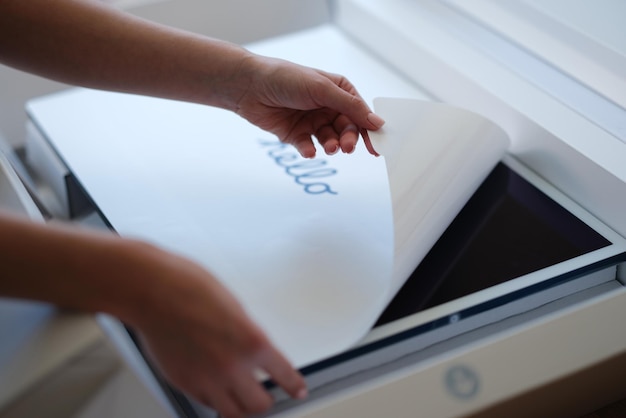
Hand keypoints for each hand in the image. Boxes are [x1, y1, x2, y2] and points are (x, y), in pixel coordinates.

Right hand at [125, 243, 305, 417]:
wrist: (153, 290)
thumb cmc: (190, 287)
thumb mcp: (235, 307)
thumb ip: (247, 334)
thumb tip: (252, 350)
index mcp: (252, 341)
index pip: (284, 375)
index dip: (294, 385)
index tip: (297, 390)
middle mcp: (232, 366)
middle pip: (259, 405)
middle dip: (265, 401)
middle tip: (266, 395)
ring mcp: (206, 379)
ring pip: (232, 413)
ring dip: (241, 408)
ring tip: (243, 402)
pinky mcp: (183, 383)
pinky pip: (206, 403)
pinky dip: (214, 401)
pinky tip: (216, 393)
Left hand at [233, 55, 384, 157]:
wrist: (249, 86)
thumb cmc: (286, 78)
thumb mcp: (322, 89)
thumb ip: (351, 107)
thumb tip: (377, 122)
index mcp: (338, 90)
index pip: (360, 112)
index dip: (369, 128)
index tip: (376, 146)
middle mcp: (327, 106)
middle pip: (347, 129)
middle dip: (349, 139)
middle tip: (347, 147)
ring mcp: (312, 121)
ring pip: (330, 140)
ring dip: (332, 145)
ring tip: (329, 148)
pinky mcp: (296, 135)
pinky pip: (309, 147)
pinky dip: (310, 150)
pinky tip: (308, 151)